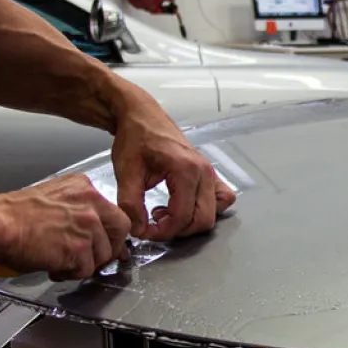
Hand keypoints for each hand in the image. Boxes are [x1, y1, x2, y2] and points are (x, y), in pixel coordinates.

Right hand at [0, 173, 133, 279]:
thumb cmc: (14, 214)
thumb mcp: (54, 197)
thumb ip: (77, 209)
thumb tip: (91, 230)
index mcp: (84, 187)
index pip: (113, 211)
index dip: (109, 231)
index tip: (106, 241)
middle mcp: (91, 202)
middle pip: (120, 230)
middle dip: (108, 248)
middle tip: (92, 258)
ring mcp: (88, 225)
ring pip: (103, 254)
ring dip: (84, 264)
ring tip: (61, 261)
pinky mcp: (80, 248)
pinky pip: (85, 270)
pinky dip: (70, 274)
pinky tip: (53, 266)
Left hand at [110, 93, 238, 240]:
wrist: (142, 116)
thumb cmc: (135, 137)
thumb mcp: (126, 171)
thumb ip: (130, 204)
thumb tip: (138, 229)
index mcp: (185, 169)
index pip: (182, 216)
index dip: (162, 231)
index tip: (142, 231)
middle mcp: (204, 171)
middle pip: (204, 219)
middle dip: (178, 230)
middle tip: (154, 225)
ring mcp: (210, 172)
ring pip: (214, 212)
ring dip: (191, 221)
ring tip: (167, 213)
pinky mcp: (209, 173)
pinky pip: (222, 198)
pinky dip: (205, 209)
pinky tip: (181, 204)